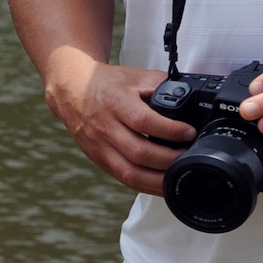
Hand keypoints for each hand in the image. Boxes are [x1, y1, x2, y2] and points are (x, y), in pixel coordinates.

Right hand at [42, 48, 194, 195]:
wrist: (72, 91)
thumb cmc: (106, 84)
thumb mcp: (135, 77)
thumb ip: (161, 85)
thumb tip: (190, 96)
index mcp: (115, 102)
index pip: (143, 121)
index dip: (169, 130)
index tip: (189, 133)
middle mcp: (105, 127)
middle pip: (139, 153)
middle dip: (169, 160)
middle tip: (190, 157)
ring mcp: (100, 147)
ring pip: (130, 173)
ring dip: (157, 180)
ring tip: (180, 177)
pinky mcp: (99, 160)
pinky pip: (124, 179)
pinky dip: (146, 185)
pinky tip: (161, 185)